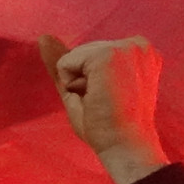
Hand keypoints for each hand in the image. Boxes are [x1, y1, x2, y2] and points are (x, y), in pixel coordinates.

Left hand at [50, 38, 166, 183]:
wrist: (123, 146)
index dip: (92, 79)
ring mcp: (125, 47)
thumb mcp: (85, 87)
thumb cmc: (108, 124)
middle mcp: (138, 44)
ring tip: (101, 101)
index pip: (93, 54)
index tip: (112, 99)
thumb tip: (43, 37)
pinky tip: (94, 98)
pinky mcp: (108, 55)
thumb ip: (67, 61)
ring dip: (78, 83)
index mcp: (141, 51)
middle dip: (84, 78)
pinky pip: (66, 63)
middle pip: (83, 52)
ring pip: (74, 56)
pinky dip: (70, 84)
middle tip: (105, 103)